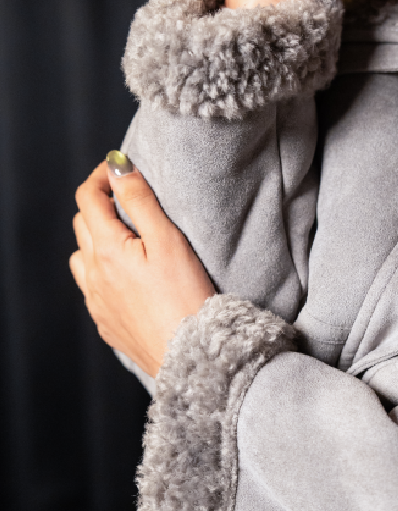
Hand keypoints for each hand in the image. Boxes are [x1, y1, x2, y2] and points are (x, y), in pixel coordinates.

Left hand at [70, 157, 215, 377]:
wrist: (190, 354)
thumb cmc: (185, 295)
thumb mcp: (167, 239)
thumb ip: (139, 201)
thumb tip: (118, 168)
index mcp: (105, 250)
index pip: (87, 199)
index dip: (101, 176)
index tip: (120, 167)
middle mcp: (92, 275)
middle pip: (82, 225)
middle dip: (101, 204)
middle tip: (131, 198)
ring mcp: (96, 301)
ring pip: (83, 257)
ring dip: (98, 238)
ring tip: (129, 238)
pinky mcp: (106, 322)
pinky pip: (93, 286)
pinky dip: (104, 269)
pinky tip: (130, 275)